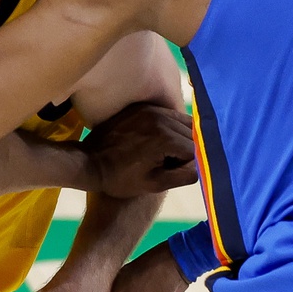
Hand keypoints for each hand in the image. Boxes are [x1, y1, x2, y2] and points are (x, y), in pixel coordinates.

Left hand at [81, 103, 197, 197]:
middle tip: (173, 163)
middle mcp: (161, 118)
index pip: (196, 150)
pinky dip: (170, 127)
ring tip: (168, 153)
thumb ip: (185, 174)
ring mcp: (150, 109)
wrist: (89, 163)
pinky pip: (167, 114)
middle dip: (188, 148)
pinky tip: (160, 140)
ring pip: (182, 121)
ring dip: (182, 136)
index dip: (190, 163)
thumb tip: (202, 164)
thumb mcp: (155, 184)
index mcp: (166, 138)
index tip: (176, 171)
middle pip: (192, 133)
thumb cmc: (121, 179)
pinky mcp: (142, 107)